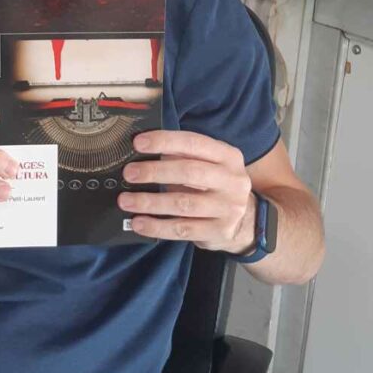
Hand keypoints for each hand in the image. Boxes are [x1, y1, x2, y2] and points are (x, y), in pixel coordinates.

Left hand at [117, 130, 255, 253]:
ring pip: (183, 203)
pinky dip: (157, 226)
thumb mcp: (209, 166)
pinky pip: (182, 229)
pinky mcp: (219, 231)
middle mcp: (232, 180)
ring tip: (126, 200)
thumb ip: (183, 158)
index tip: (138, 143)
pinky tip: (139, 222)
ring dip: (150, 202)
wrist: (246, 222)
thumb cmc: (216, 187)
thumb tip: (141, 154)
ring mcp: (228, 208)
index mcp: (228, 156)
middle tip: (129, 173)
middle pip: (189, 172)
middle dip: (155, 171)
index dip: (165, 141)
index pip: (194, 143)